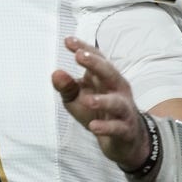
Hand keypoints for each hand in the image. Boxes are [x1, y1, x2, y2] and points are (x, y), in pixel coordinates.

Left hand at [51, 36, 148, 170]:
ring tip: (88, 100)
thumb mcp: (76, 99)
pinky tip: (93, 127)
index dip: (84, 49)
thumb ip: (66, 86)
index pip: (97, 59)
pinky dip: (106, 127)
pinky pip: (117, 127)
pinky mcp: (126, 129)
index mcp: (104, 78)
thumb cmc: (97, 112)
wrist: (121, 140)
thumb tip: (55, 73)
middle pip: (110, 73)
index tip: (68, 41)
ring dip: (103, 101)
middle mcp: (117, 90)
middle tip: (79, 56)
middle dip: (95, 64)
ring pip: (116, 102)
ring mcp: (123, 109)